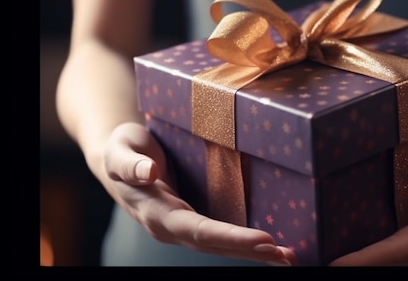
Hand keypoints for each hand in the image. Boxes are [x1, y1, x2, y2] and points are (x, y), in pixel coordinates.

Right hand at [101, 122, 296, 265]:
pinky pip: (222, 235)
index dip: (230, 237)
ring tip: (287, 257)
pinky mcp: (195, 220)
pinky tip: (270, 246)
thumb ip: (130, 163)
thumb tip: (148, 172)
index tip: (263, 239)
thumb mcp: (120, 149)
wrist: (121, 160)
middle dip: (251, 252)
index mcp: (157, 213)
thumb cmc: (122, 151)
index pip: (198, 230)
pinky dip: (246, 243)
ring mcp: (185, 226)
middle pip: (215, 245)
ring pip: (221, 245)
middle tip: (286, 256)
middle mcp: (173, 226)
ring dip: (254, 253)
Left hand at [329, 141, 407, 265]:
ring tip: (332, 248)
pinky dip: (382, 239)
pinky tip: (362, 227)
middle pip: (391, 257)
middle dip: (358, 261)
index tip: (335, 264)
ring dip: (367, 252)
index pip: (398, 251)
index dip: (366, 259)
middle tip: (321, 258)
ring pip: (397, 250)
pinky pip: (404, 236)